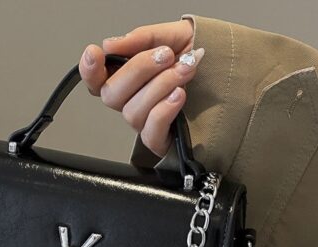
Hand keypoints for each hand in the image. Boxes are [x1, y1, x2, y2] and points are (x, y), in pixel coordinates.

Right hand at [79, 20, 203, 157]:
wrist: (228, 77)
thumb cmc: (196, 59)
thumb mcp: (172, 36)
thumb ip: (142, 38)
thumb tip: (112, 44)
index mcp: (127, 77)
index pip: (96, 80)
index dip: (89, 70)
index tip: (96, 53)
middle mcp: (130, 101)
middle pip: (111, 95)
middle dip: (138, 70)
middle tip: (166, 56)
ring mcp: (144, 122)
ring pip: (133, 112)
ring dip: (160, 87)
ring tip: (184, 70)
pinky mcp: (160, 139)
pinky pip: (151, 131)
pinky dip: (164, 110)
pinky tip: (179, 95)